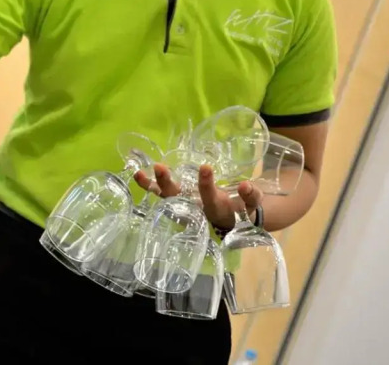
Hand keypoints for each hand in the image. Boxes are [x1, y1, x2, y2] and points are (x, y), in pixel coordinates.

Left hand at [134, 164, 262, 230]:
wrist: (232, 222)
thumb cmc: (241, 210)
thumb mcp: (250, 205)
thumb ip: (251, 196)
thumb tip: (247, 185)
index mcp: (214, 210)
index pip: (208, 197)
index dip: (206, 184)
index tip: (205, 167)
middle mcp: (194, 209)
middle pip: (178, 199)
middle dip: (168, 184)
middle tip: (160, 167)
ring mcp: (183, 205)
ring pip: (165, 197)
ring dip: (153, 185)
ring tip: (140, 172)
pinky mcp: (175, 199)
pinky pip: (159, 194)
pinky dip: (148, 185)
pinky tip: (137, 173)